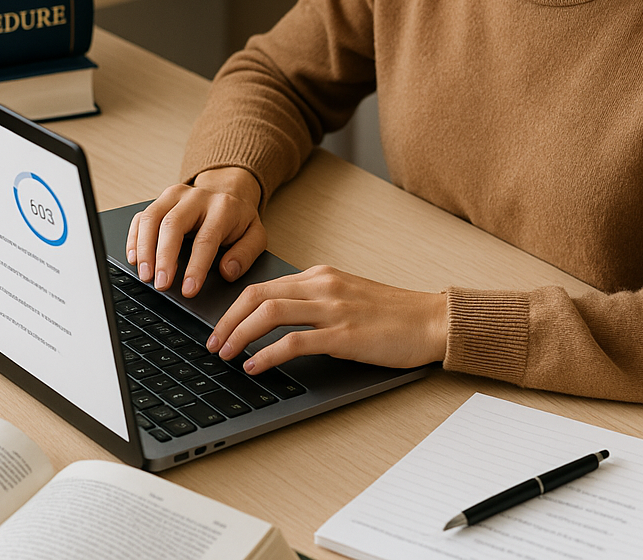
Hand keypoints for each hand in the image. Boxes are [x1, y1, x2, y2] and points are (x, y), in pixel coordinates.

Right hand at [126, 167, 264, 296]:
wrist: (229, 190)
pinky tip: (134, 259)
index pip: (206, 239)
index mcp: (223, 208)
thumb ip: (246, 254)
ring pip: (151, 217)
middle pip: (173, 224)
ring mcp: (175, 196)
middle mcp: (196, 197)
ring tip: (145, 275)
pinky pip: (141, 217)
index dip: (196, 267)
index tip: (188, 289)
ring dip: (144, 249)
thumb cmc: (239, 218)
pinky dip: (134, 238)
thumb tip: (228, 271)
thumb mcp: (255, 235)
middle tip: (160, 284)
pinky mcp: (160, 200)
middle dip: (164, 257)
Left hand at [207, 265, 447, 372]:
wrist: (430, 320)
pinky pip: (294, 341)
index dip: (234, 307)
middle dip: (227, 320)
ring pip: (269, 313)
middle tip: (212, 343)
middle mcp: (322, 285)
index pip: (263, 285)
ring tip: (226, 354)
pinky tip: (256, 367)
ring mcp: (332, 308)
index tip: (219, 326)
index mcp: (319, 275)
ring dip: (239, 334)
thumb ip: (314, 301)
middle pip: (257, 294)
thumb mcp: (346, 296)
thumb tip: (276, 318)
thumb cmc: (392, 314)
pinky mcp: (343, 334)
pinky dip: (268, 354)